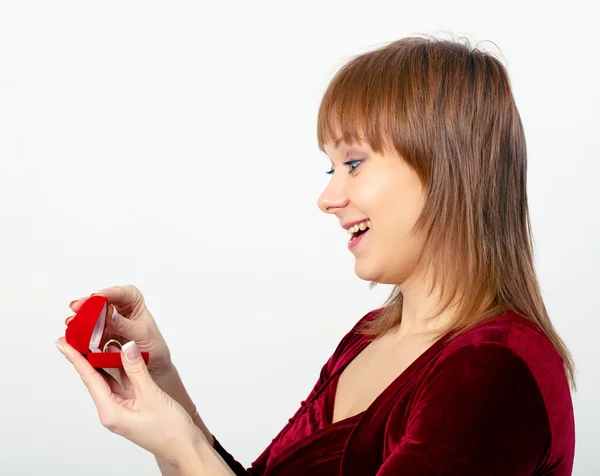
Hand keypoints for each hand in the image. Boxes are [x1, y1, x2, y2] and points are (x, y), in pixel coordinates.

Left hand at [55, 336, 205, 470]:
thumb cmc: (169, 431)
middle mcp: (113, 410)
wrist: (185, 447)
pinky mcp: (135, 405)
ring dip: (106, 360)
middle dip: (87, 356)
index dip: (76, 358)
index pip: (90, 379)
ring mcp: (124, 407)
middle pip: (96, 378)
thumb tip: (126, 347)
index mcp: (110, 412)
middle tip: (77, 336)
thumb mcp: (151, 395)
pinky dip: (123, 367)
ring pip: (112, 378)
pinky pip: (124, 382)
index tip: (64, 343)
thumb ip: (137, 369)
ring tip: (97, 339)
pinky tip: (121, 354)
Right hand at [67, 285, 172, 378]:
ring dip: (81, 319)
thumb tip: (109, 312)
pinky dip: (80, 334)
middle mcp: (119, 308)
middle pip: (101, 301)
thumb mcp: (141, 334)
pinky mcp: (100, 335)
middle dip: (88, 304)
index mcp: (134, 302)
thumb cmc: (153, 346)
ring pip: (92, 316)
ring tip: (71, 323)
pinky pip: (88, 332)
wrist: (152, 366)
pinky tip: (73, 336)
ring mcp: (108, 321)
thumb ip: (125, 324)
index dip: (108, 293)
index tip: (96, 296)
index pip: (122, 293)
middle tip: (76, 307)